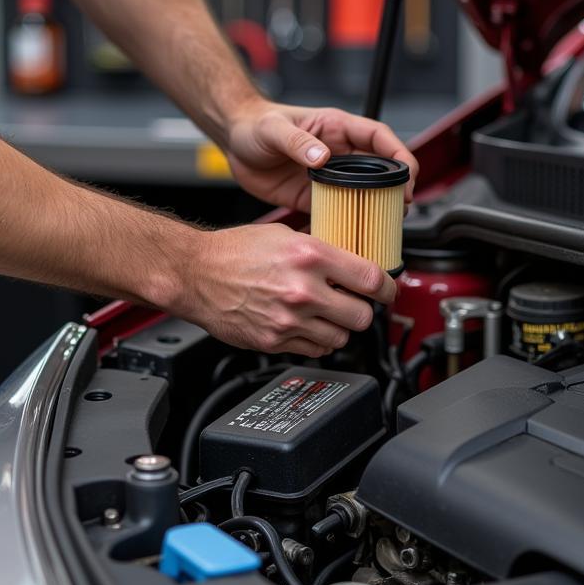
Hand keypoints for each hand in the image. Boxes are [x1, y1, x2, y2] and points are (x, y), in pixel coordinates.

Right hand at [173, 223, 396, 356]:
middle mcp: (303, 290)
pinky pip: (314, 350)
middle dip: (361, 309)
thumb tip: (349, 261)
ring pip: (341, 337)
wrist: (195, 275)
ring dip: (339, 327)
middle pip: (362, 315)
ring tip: (326, 314)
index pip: (371, 278)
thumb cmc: (233, 252)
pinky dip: (317, 340)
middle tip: (354, 302)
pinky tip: (307, 325)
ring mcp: (290, 320)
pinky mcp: (275, 342)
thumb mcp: (284, 235)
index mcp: (310, 256)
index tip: (388, 290)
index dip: (388, 288)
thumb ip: (320, 249)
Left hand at [224, 98, 418, 211]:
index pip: (380, 139)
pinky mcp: (314, 197)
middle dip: (395, 189)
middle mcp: (338, 154)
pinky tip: (348, 238)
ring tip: (382, 227)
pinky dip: (345, 225)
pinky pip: (337, 213)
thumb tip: (321, 157)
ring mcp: (328, 178)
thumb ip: (298, 142)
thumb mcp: (274, 129)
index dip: (399, 156)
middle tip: (401, 208)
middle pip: (379, 171)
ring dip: (375, 210)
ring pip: (363, 195)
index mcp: (336, 129)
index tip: (408, 176)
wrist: (234, 141)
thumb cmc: (255, 123)